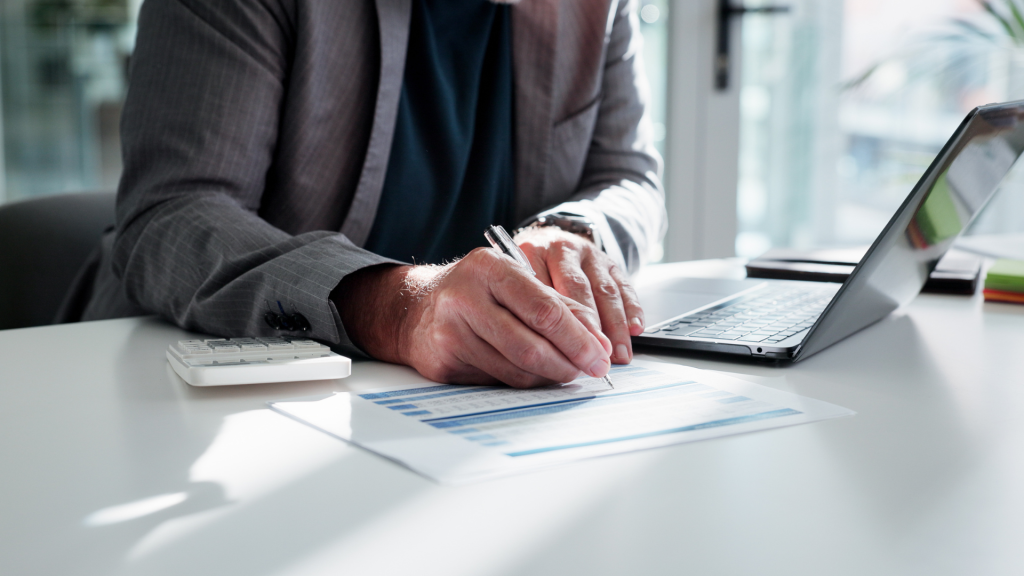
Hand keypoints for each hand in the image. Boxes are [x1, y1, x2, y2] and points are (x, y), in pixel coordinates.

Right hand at [333, 248, 613, 387]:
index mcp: (490, 268)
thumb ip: (557, 305)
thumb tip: (598, 342)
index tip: (601, 355)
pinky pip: (497, 381)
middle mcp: (466, 296)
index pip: (545, 309)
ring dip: (549, 376)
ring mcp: (451, 331)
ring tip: (565, 371)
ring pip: (516, 368)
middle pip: (532, 344)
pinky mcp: (444, 361)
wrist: (415, 309)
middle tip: (591, 371)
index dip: (580, 338)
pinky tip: (533, 373)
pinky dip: (523, 381)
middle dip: (569, 363)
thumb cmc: (476, 292)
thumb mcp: (514, 281)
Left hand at [513, 226, 644, 364]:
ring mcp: (590, 255)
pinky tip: (636, 330)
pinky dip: (633, 309)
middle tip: (596, 355)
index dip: (556, 323)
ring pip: (605, 290)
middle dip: (590, 326)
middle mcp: (563, 251)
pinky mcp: (611, 262)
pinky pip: (625, 285)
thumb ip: (526, 306)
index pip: (545, 290)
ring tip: (618, 354)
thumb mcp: (516, 282)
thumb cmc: (528, 272)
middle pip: (578, 289)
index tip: (563, 352)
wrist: (550, 241)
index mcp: (533, 254)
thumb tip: (540, 348)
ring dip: (615, 325)